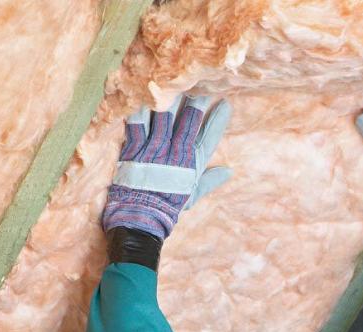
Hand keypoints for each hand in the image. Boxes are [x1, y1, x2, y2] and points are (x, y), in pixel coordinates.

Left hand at [102, 95, 232, 239]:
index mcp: (190, 165)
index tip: (225, 104)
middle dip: (196, 102)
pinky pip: (137, 123)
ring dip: (170, 99)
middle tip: (201, 84)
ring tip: (174, 82)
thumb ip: (208, 181)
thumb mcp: (191, 196)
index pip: (208, 138)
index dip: (217, 121)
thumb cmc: (166, 208)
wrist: (139, 218)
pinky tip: (142, 93)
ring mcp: (154, 149)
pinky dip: (140, 108)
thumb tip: (228, 171)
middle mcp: (175, 154)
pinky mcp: (134, 148)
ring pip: (164, 117)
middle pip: (188, 121)